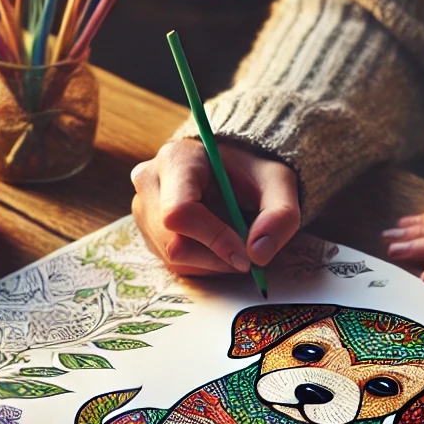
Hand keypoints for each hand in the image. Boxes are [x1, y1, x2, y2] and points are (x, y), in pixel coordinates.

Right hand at [131, 139, 300, 275]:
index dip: (214, 239)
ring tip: (234, 244)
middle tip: (247, 255)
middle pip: (173, 242)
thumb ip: (280, 214)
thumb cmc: (251, 172)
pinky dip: (202, 264)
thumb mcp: (278, 183)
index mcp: (175, 159)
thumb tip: (259, 254)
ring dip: (211, 263)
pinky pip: (171, 263)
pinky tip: (217, 246)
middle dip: (216, 257)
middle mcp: (149, 182)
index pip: (180, 212)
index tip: (246, 255)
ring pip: (172, 258)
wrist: (230, 169)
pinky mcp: (147, 231)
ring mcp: (142, 209)